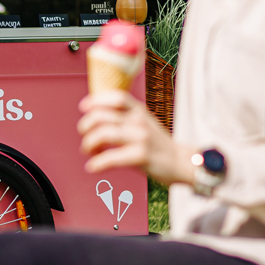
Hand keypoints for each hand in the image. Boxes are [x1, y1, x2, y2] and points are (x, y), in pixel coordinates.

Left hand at [77, 90, 195, 184]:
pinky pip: (111, 158)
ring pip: (103, 134)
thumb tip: (93, 114)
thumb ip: (123, 116)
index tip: (83, 107)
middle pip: (101, 116)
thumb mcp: (143, 121)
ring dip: (88, 144)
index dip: (96, 100)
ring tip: (89, 151)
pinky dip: (97, 163)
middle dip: (85, 126)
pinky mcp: (141, 156)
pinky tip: (93, 167)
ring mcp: (141, 138)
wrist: (181, 162)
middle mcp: (139, 121)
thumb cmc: (156, 144)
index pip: (116, 97)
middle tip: (85, 136)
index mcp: (139, 110)